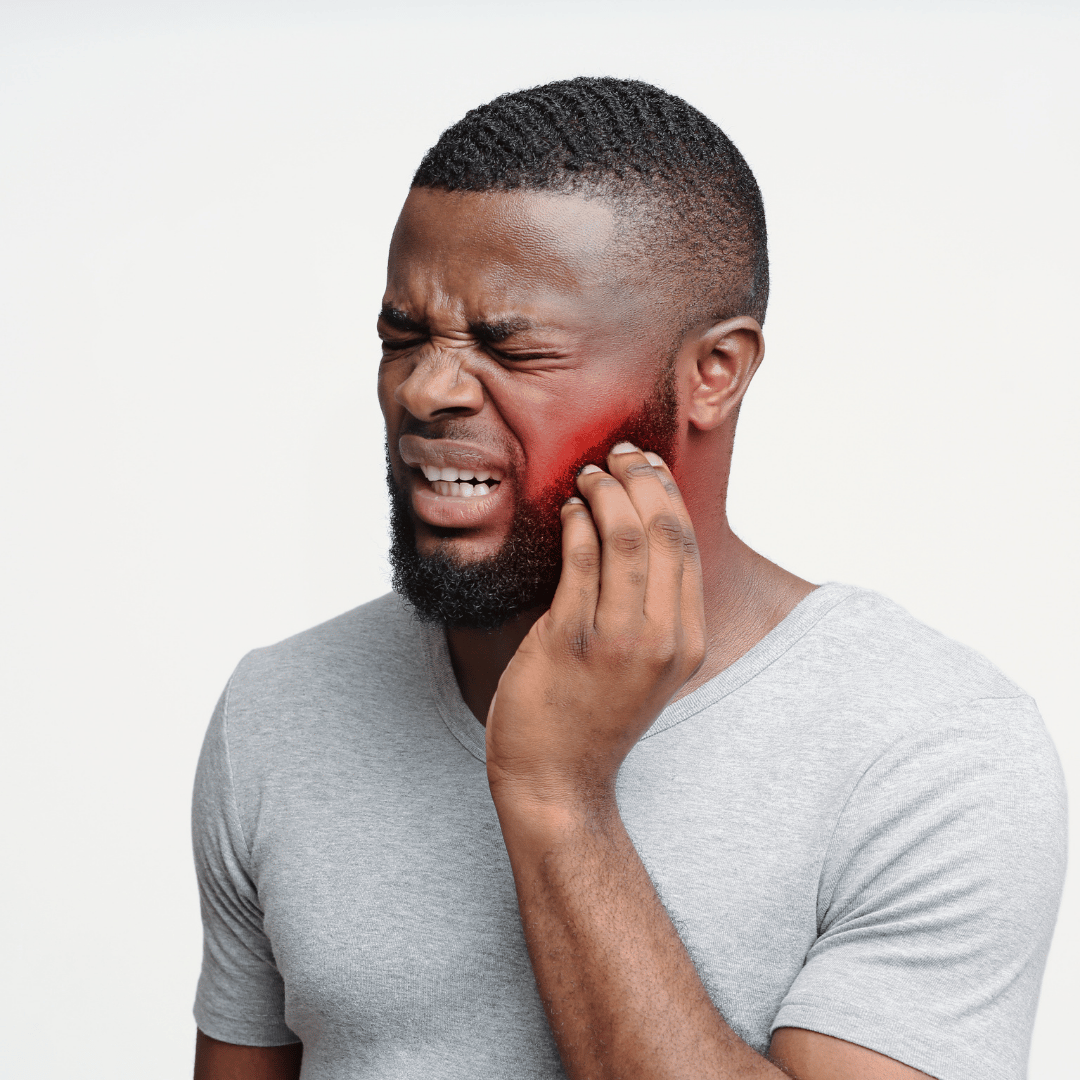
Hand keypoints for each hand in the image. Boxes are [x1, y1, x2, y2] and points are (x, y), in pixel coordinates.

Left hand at [485, 442, 706, 811]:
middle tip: (619, 455)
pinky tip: (569, 509)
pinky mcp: (572, 640)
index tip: (648, 465)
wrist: (558, 781)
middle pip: (666, 532)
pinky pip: (580, 562)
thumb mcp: (644, 668)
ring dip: (606, 493)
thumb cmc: (592, 718)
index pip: (688, 546)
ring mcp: (619, 640)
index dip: (668, 494)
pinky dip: (577, 523)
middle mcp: (663, 638)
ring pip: (627, 538)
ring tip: (589, 475)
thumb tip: (640, 539)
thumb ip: (651, 612)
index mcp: (687, 641)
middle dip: (642, 480)